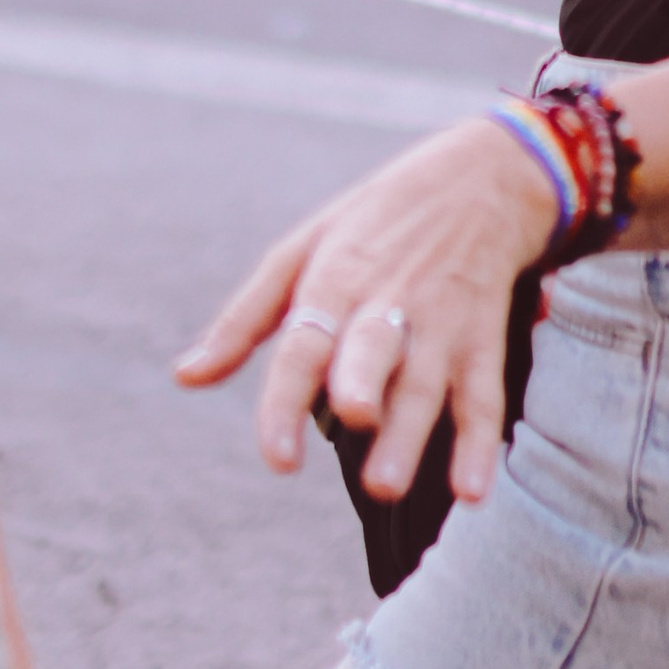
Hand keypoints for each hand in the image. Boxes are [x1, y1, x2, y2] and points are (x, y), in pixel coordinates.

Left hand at [176, 117, 558, 505]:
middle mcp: (388, 301)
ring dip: (410, 433)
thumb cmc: (373, 224)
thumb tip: (185, 378)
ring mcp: (441, 322)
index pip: (305, 343)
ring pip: (424, 382)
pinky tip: (471, 490)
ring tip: (387, 485)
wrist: (480, 178)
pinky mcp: (483, 338)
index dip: (287, 399)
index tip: (278, 459)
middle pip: (371, 350)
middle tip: (353, 423)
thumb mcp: (303, 251)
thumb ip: (245, 320)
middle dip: (362, 386)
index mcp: (335, 278)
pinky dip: (481, 441)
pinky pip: (483, 394)